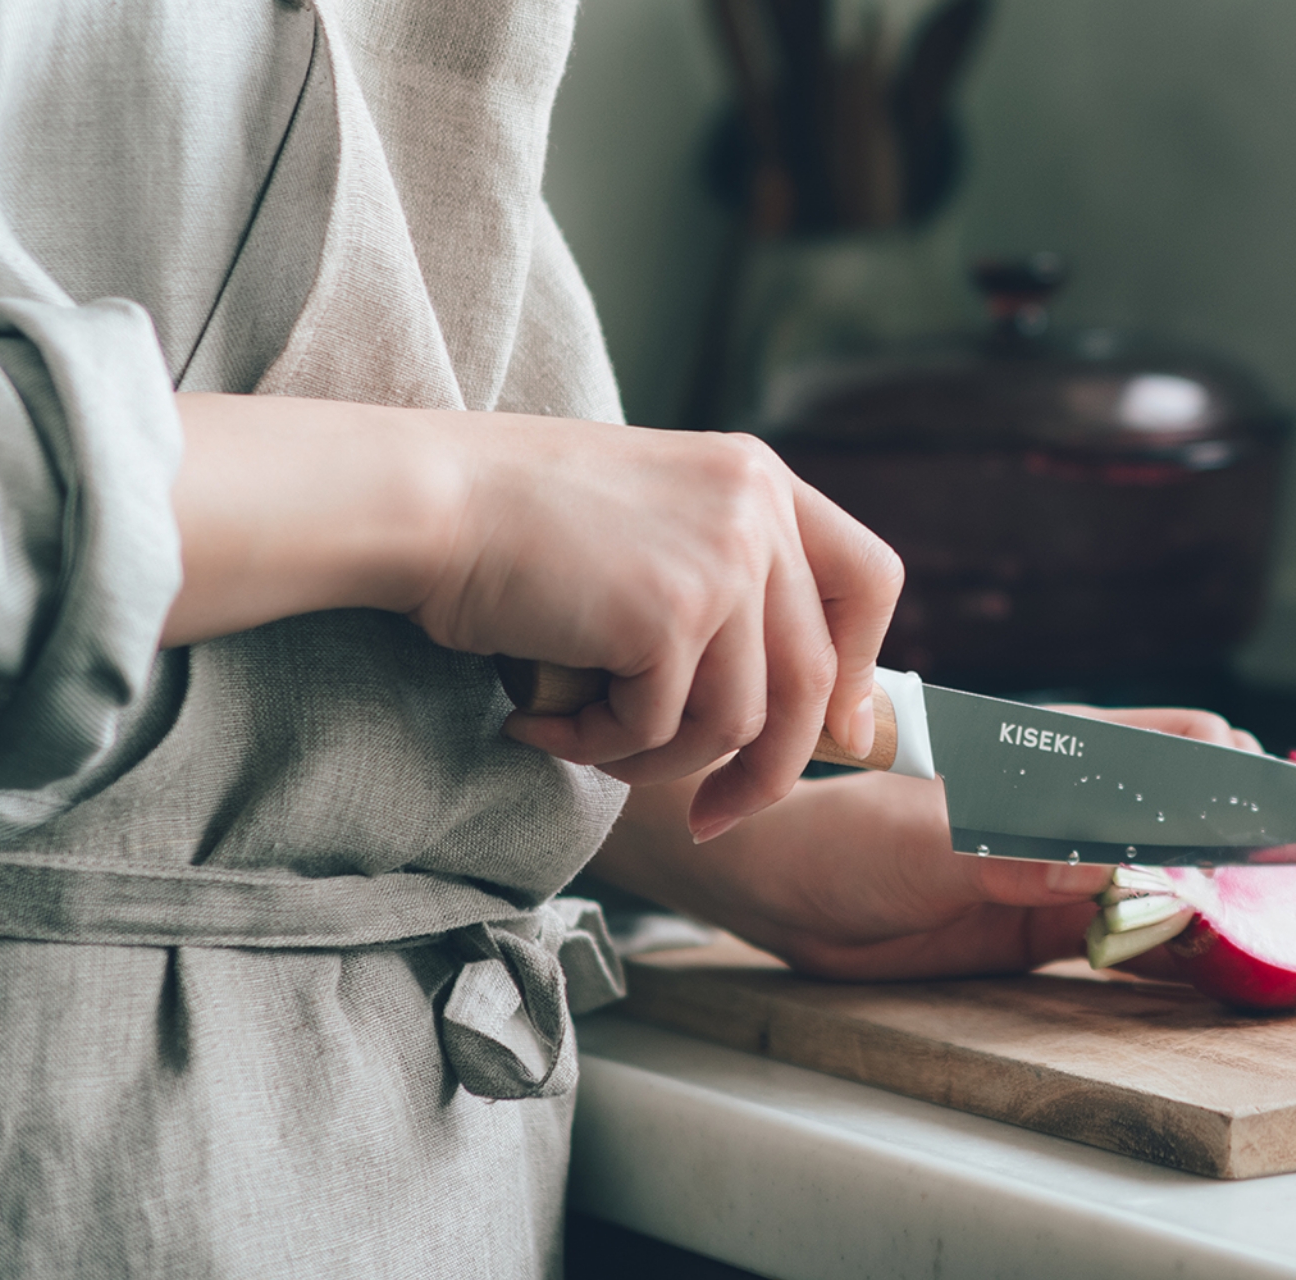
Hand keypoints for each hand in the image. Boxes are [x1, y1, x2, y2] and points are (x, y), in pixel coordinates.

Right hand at [163, 396, 902, 840]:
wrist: (425, 499)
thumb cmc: (512, 524)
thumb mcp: (650, 526)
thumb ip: (724, 585)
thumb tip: (810, 712)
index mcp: (758, 477)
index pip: (870, 579)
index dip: (859, 668)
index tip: (831, 733)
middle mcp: (756, 509)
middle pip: (813, 678)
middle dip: (768, 771)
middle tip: (713, 819)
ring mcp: (722, 559)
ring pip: (736, 723)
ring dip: (657, 761)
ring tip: (580, 739)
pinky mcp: (672, 613)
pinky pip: (663, 731)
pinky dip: (600, 748)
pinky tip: (541, 721)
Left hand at [586, 706, 1263, 980]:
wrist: (771, 870)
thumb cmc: (842, 825)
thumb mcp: (933, 841)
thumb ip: (1021, 851)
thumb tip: (1115, 866)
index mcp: (1066, 761)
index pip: (1193, 750)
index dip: (1257, 781)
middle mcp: (1080, 808)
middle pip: (1201, 816)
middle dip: (1263, 846)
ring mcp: (1066, 868)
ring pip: (1174, 879)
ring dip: (1224, 902)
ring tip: (1292, 933)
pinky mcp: (1042, 925)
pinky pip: (1128, 936)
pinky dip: (1175, 946)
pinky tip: (1215, 962)